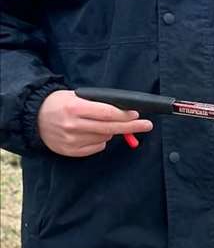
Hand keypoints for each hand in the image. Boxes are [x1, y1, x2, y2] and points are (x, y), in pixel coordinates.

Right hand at [37, 90, 152, 156]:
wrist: (34, 117)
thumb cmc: (59, 104)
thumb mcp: (76, 97)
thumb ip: (98, 105)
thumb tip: (124, 112)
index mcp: (74, 108)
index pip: (107, 113)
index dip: (124, 115)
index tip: (137, 115)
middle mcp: (73, 125)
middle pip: (110, 128)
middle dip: (131, 127)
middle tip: (146, 125)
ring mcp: (71, 140)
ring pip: (104, 138)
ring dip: (110, 132)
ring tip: (101, 124)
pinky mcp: (70, 150)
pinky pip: (96, 148)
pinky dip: (101, 141)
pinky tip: (93, 133)